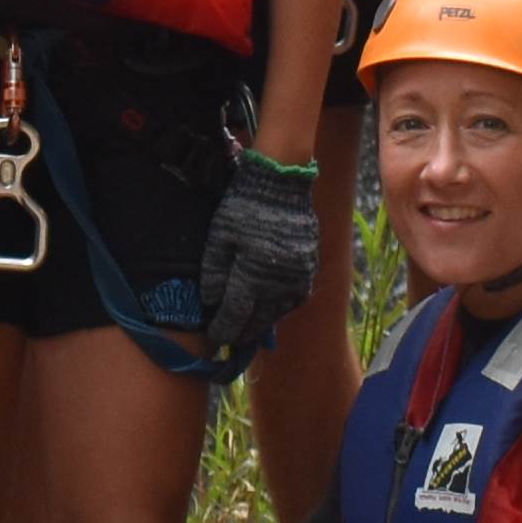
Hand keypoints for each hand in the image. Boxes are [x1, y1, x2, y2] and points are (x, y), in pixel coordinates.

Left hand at [197, 153, 320, 353]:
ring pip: (279, 312)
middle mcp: (278, 281)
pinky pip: (295, 298)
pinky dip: (281, 307)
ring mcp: (298, 276)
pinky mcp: (309, 267)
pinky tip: (271, 308)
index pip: (235, 314)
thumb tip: (212, 302)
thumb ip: (214, 270)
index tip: (214, 338)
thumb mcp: (219, 234)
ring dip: (263, 323)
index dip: (224, 329)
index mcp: (252, 274)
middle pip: (259, 319)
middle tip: (230, 340)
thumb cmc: (244, 206)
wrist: (281, 182)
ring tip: (249, 329)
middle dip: (243, 332)